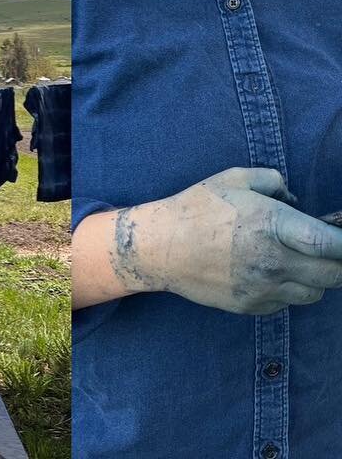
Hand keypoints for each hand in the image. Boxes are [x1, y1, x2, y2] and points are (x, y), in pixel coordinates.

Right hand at [110, 168, 341, 315]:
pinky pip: (289, 302)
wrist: (162, 247)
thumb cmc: (198, 207)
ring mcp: (266, 288)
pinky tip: (272, 272)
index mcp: (271, 224)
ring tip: (300, 260)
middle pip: (333, 275)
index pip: (327, 243)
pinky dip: (290, 289)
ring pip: (316, 293)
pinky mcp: (256, 307)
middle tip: (331, 251)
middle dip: (340, 264)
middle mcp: (274, 260)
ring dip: (318, 278)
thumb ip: (272, 180)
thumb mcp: (233, 178)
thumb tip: (296, 199)